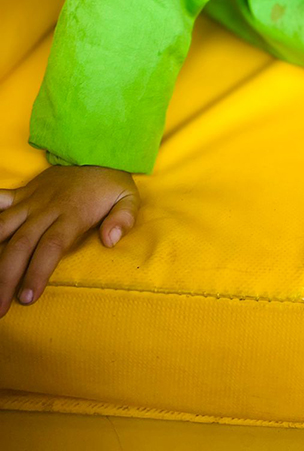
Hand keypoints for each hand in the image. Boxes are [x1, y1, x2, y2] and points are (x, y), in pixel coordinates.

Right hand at [0, 165, 138, 317]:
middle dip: (7, 276)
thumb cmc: (110, 187)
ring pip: (3, 227)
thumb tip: (111, 240)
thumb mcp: (128, 198)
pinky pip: (0, 198)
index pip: (52, 246)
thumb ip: (124, 218)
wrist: (97, 156)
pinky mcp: (23, 193)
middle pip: (22, 244)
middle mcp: (47, 208)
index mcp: (73, 213)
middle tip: (0, 308)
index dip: (38, 272)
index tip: (28, 298)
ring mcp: (32, 200)